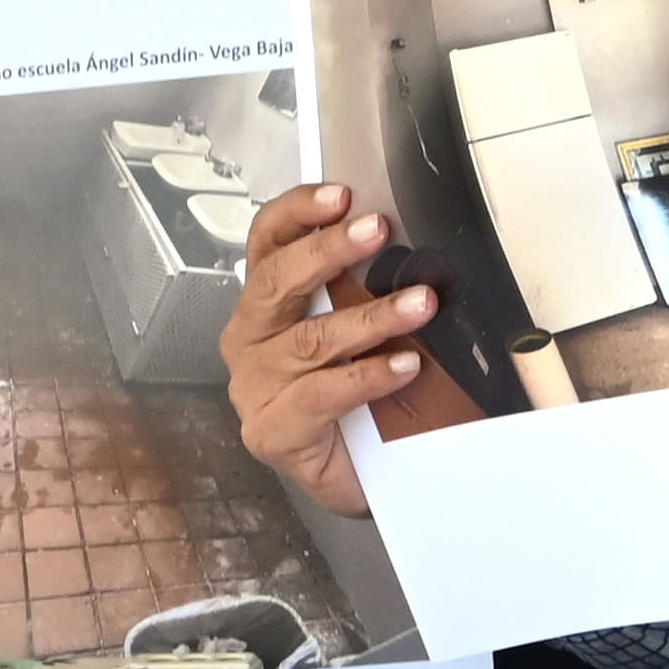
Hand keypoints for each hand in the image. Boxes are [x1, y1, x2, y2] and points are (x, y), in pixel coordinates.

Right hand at [220, 183, 434, 518]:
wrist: (359, 475)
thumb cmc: (358, 392)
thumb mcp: (359, 330)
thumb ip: (365, 289)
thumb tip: (416, 243)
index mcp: (265, 305)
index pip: (266, 244)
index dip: (298, 213)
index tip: (342, 194)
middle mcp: (248, 340)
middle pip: (277, 283)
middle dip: (328, 250)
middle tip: (378, 229)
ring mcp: (255, 388)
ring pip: (310, 340)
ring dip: (371, 317)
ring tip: (420, 303)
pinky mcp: (272, 432)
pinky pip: (321, 396)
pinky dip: (367, 377)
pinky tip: (405, 366)